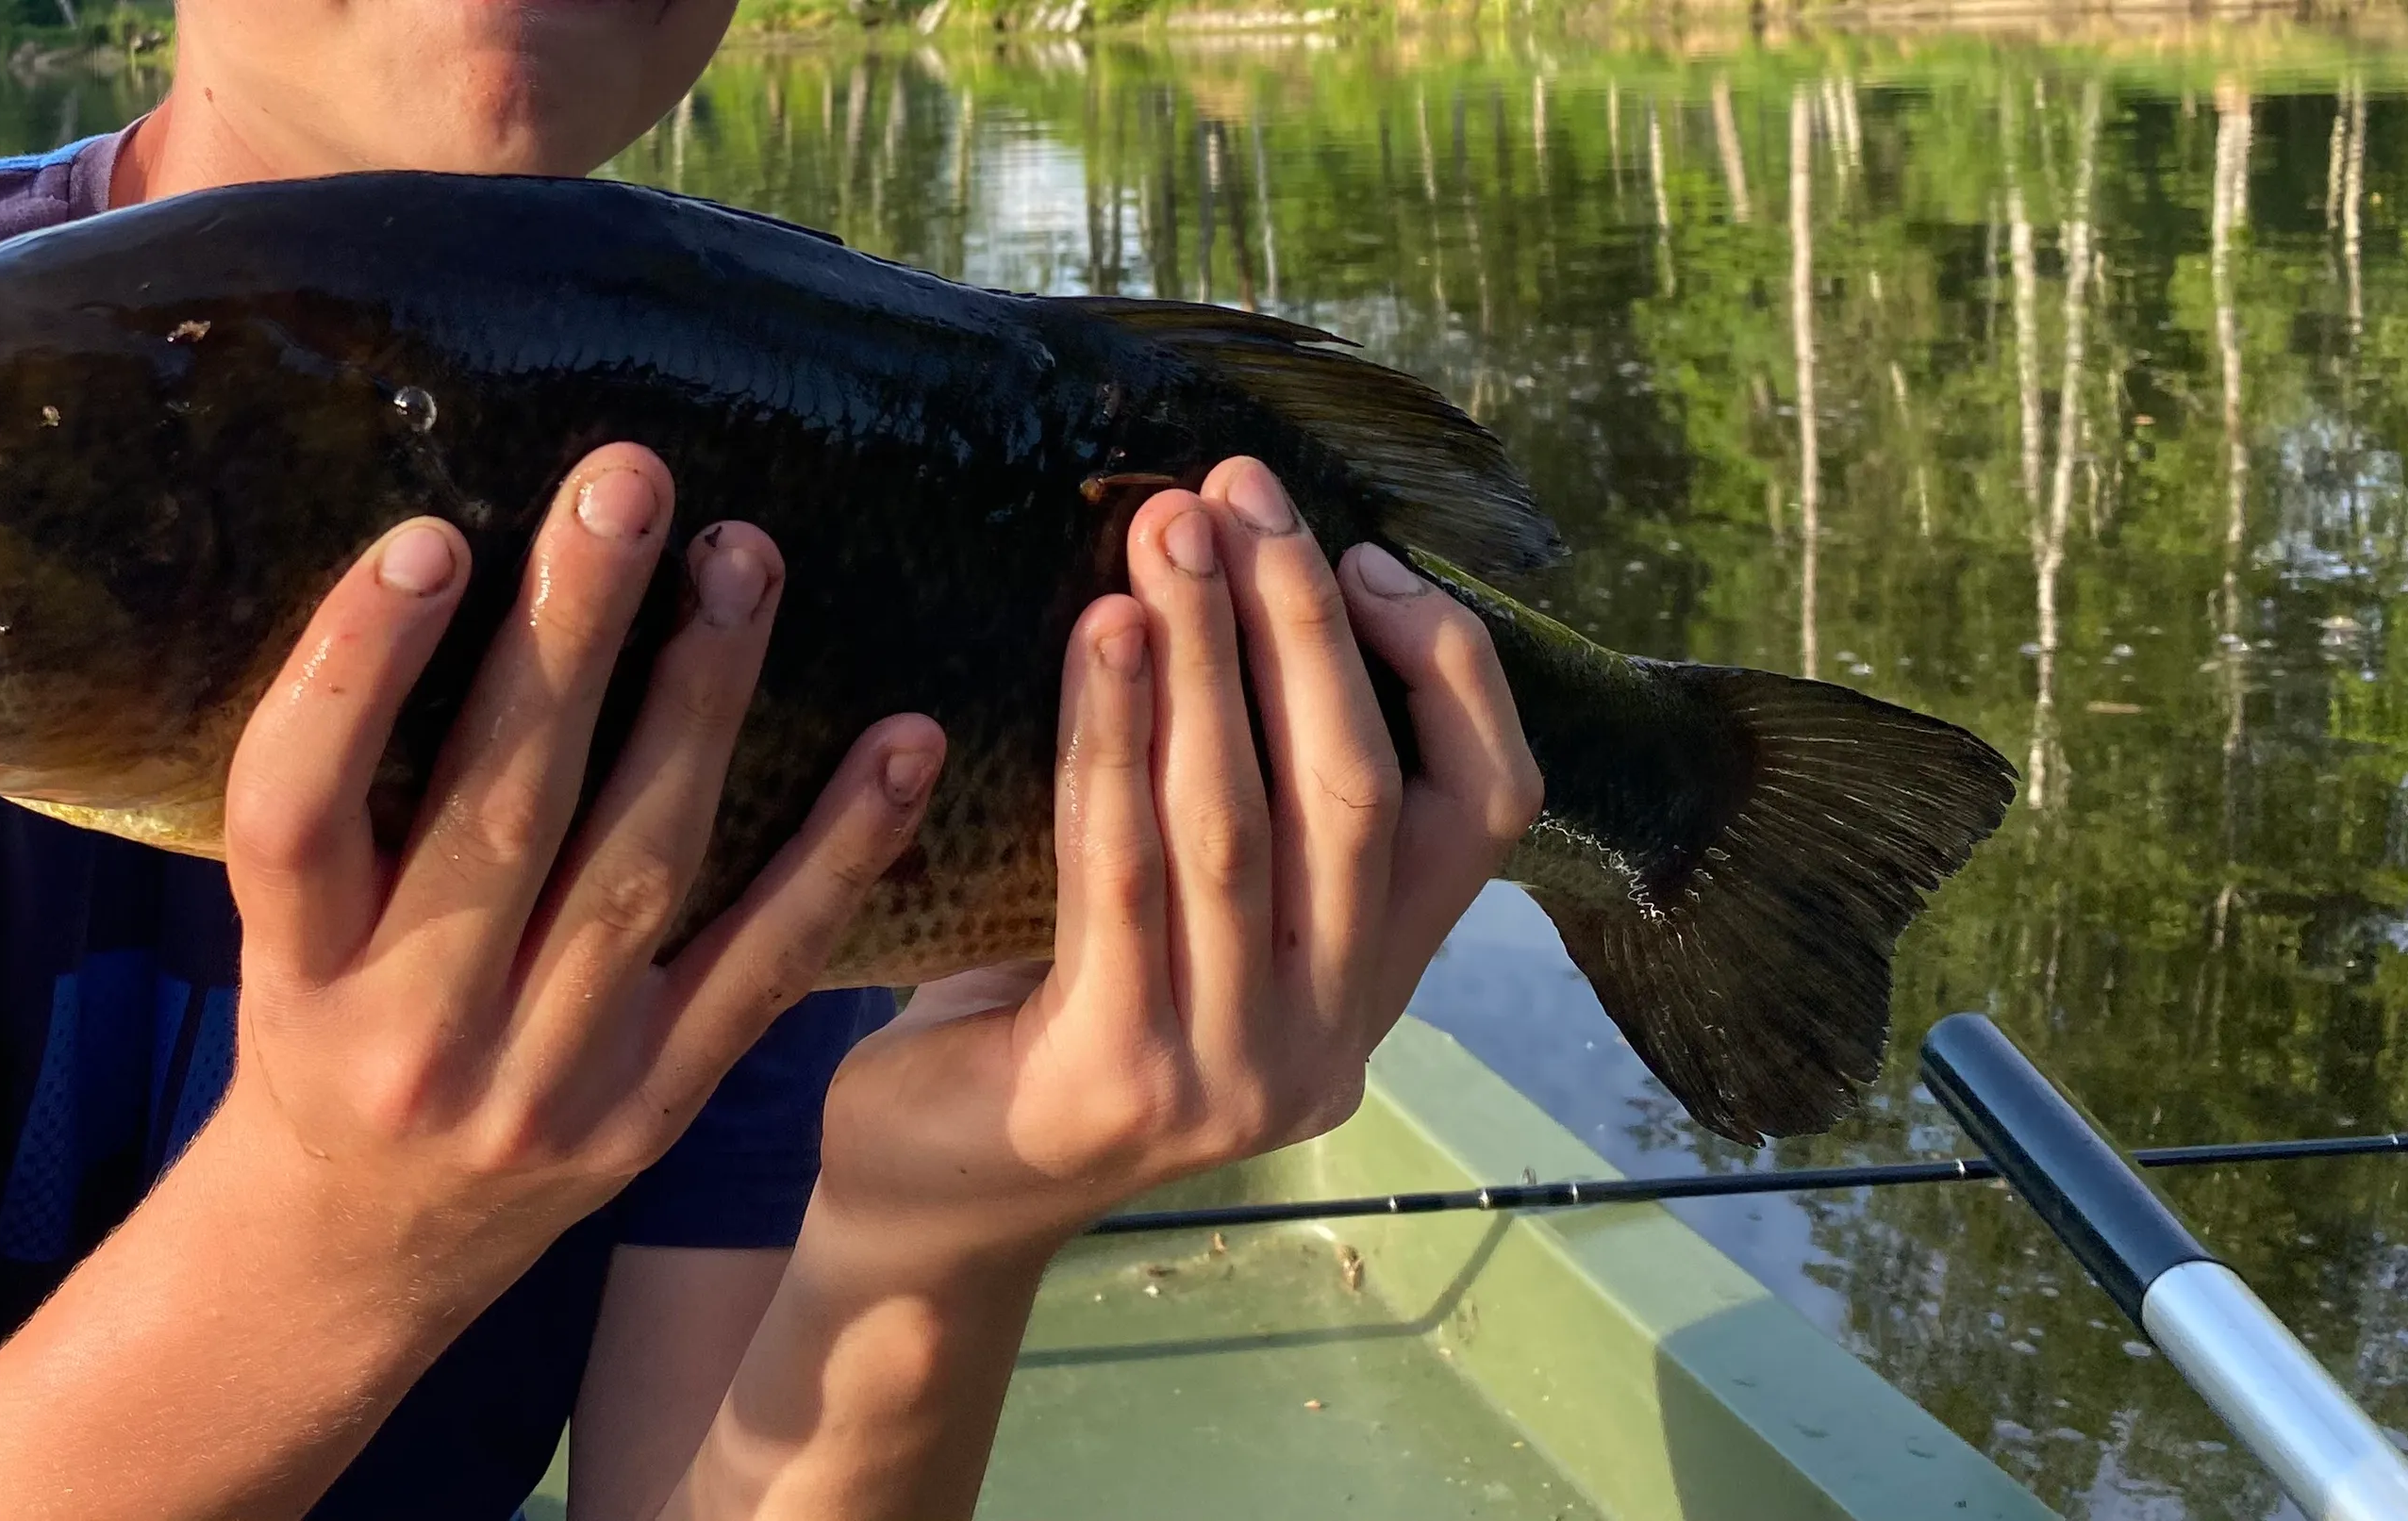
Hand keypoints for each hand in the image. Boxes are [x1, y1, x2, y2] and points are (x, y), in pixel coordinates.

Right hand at [197, 443, 946, 1272]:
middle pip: (499, 813)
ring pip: (641, 868)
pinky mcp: (653, 1112)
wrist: (360, 1250)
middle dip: (570, 638)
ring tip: (744, 558)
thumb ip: (339, 787)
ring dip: (705, 701)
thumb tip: (438, 556)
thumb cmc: (321, 1026)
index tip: (429, 540)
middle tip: (627, 482)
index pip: (296, 810)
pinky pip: (760, 966)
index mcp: (294, 970)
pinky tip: (903, 740)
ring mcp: (545, 1083)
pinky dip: (839, 851)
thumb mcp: (279, 929)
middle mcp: (414, 1033)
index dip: (356, 672)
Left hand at [815, 457, 1540, 1259]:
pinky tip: (1098, 634)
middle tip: (1238, 492)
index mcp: (1371, 990)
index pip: (1490, 808)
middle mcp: (1330, 1043)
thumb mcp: (1164, 906)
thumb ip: (1229, 795)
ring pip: (1243, 822)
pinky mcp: (1120, 1081)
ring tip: (1164, 531)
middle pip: (1358, 793)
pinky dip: (1114, 738)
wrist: (917, 1197)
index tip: (1354, 549)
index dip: (1443, 667)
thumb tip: (1224, 563)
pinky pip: (1124, 872)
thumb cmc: (1026, 1012)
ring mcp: (1235, 1077)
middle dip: (1300, 623)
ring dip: (1206, 654)